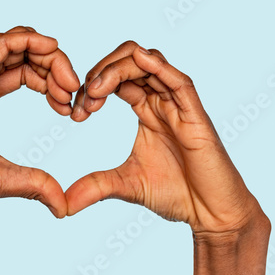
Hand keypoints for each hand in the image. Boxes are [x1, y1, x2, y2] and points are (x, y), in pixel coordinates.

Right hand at [0, 26, 78, 217]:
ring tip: (68, 86)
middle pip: (26, 54)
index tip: (67, 109)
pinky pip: (2, 43)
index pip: (25, 72)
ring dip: (51, 57)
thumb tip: (62, 206)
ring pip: (18, 43)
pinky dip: (31, 41)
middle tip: (73, 97)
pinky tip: (53, 50)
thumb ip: (34, 183)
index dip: (51, 84)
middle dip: (57, 69)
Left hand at [66, 41, 265, 233]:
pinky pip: (178, 80)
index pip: (115, 80)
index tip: (76, 112)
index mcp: (146, 109)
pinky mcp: (195, 114)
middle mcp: (161, 101)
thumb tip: (64, 204)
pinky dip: (157, 66)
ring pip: (149, 63)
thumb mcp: (125, 185)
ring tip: (95, 90)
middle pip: (129, 62)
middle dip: (100, 73)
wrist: (210, 213)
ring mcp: (178, 105)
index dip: (92, 86)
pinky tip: (137, 61)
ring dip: (117, 68)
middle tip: (83, 99)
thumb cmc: (175, 193)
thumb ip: (95, 187)